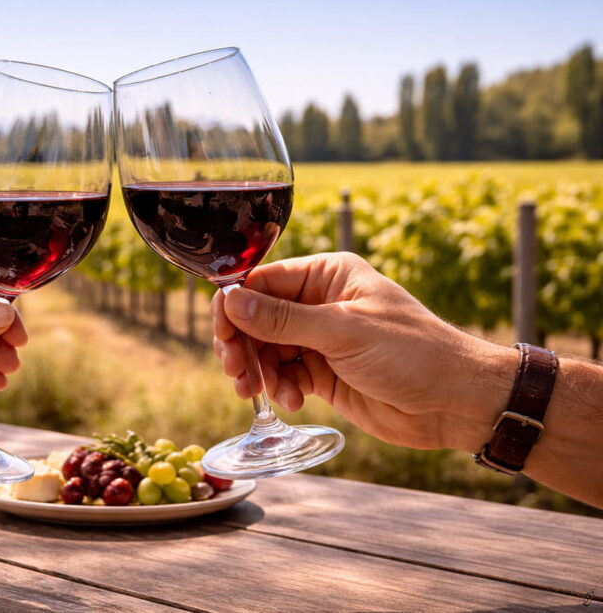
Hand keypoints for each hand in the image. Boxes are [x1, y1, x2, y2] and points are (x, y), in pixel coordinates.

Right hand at [212, 252, 516, 451]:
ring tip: (258, 392)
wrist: (455, 403)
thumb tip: (231, 300)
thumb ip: (283, 319)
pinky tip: (291, 401)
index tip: (222, 334)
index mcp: (327, 276)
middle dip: (242, 344)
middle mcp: (319, 303)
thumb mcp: (343, 332)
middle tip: (236, 371)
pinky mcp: (322, 372)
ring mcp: (320, 339)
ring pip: (265, 349)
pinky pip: (282, 374)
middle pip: (256, 318)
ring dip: (257, 371)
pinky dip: (278, 388)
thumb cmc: (413, 354)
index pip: (262, 281)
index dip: (235, 306)